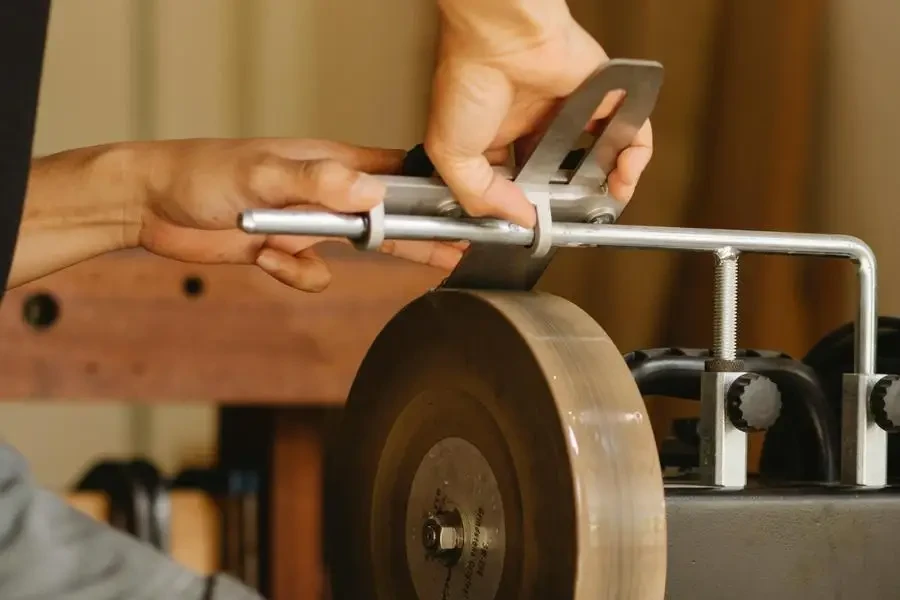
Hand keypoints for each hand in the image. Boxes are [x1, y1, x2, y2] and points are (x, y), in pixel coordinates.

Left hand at [138, 138, 464, 290]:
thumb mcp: (261, 174)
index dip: (429, 191)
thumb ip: (316, 183)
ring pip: (359, 247)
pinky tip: (268, 258)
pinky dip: (296, 275)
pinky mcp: (285, 250)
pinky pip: (312, 274)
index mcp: (329, 163)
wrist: (149, 206)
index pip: (394, 173)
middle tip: (462, 248)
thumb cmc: (201, 174)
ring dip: (370, 259)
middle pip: (389, 215)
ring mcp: (307, 222)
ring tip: (417, 262)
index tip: (462, 208)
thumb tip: (370, 193)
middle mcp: (325, 191)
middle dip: (423, 233)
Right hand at [426, 0, 652, 226]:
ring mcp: (569, 112)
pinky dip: (636, 154)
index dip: (529, 209)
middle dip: (572, 201)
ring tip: (610, 201)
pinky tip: (626, 172)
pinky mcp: (601, 97)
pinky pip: (630, 130)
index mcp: (496, 140)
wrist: (499, 35)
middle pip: (561, 175)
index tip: (537, 227)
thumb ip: (480, 196)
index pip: (518, 186)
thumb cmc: (467, 76)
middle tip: (579, 219)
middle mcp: (534, 126)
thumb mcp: (451, 155)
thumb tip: (518, 221)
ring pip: (598, 156)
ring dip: (611, 182)